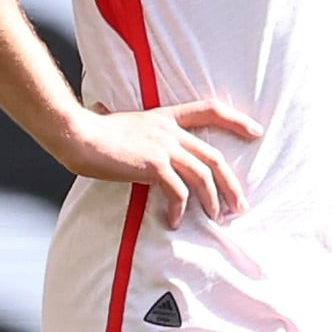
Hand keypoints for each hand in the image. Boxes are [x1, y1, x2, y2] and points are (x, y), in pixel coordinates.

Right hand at [48, 96, 257, 228]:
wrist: (75, 134)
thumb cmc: (92, 133)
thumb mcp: (125, 126)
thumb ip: (142, 135)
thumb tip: (140, 148)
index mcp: (165, 118)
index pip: (209, 110)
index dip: (236, 120)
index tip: (256, 132)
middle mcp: (169, 131)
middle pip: (214, 157)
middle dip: (231, 184)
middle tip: (240, 205)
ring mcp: (163, 147)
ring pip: (203, 176)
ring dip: (212, 200)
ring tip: (215, 218)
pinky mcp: (153, 165)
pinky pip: (178, 192)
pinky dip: (179, 209)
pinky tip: (174, 221)